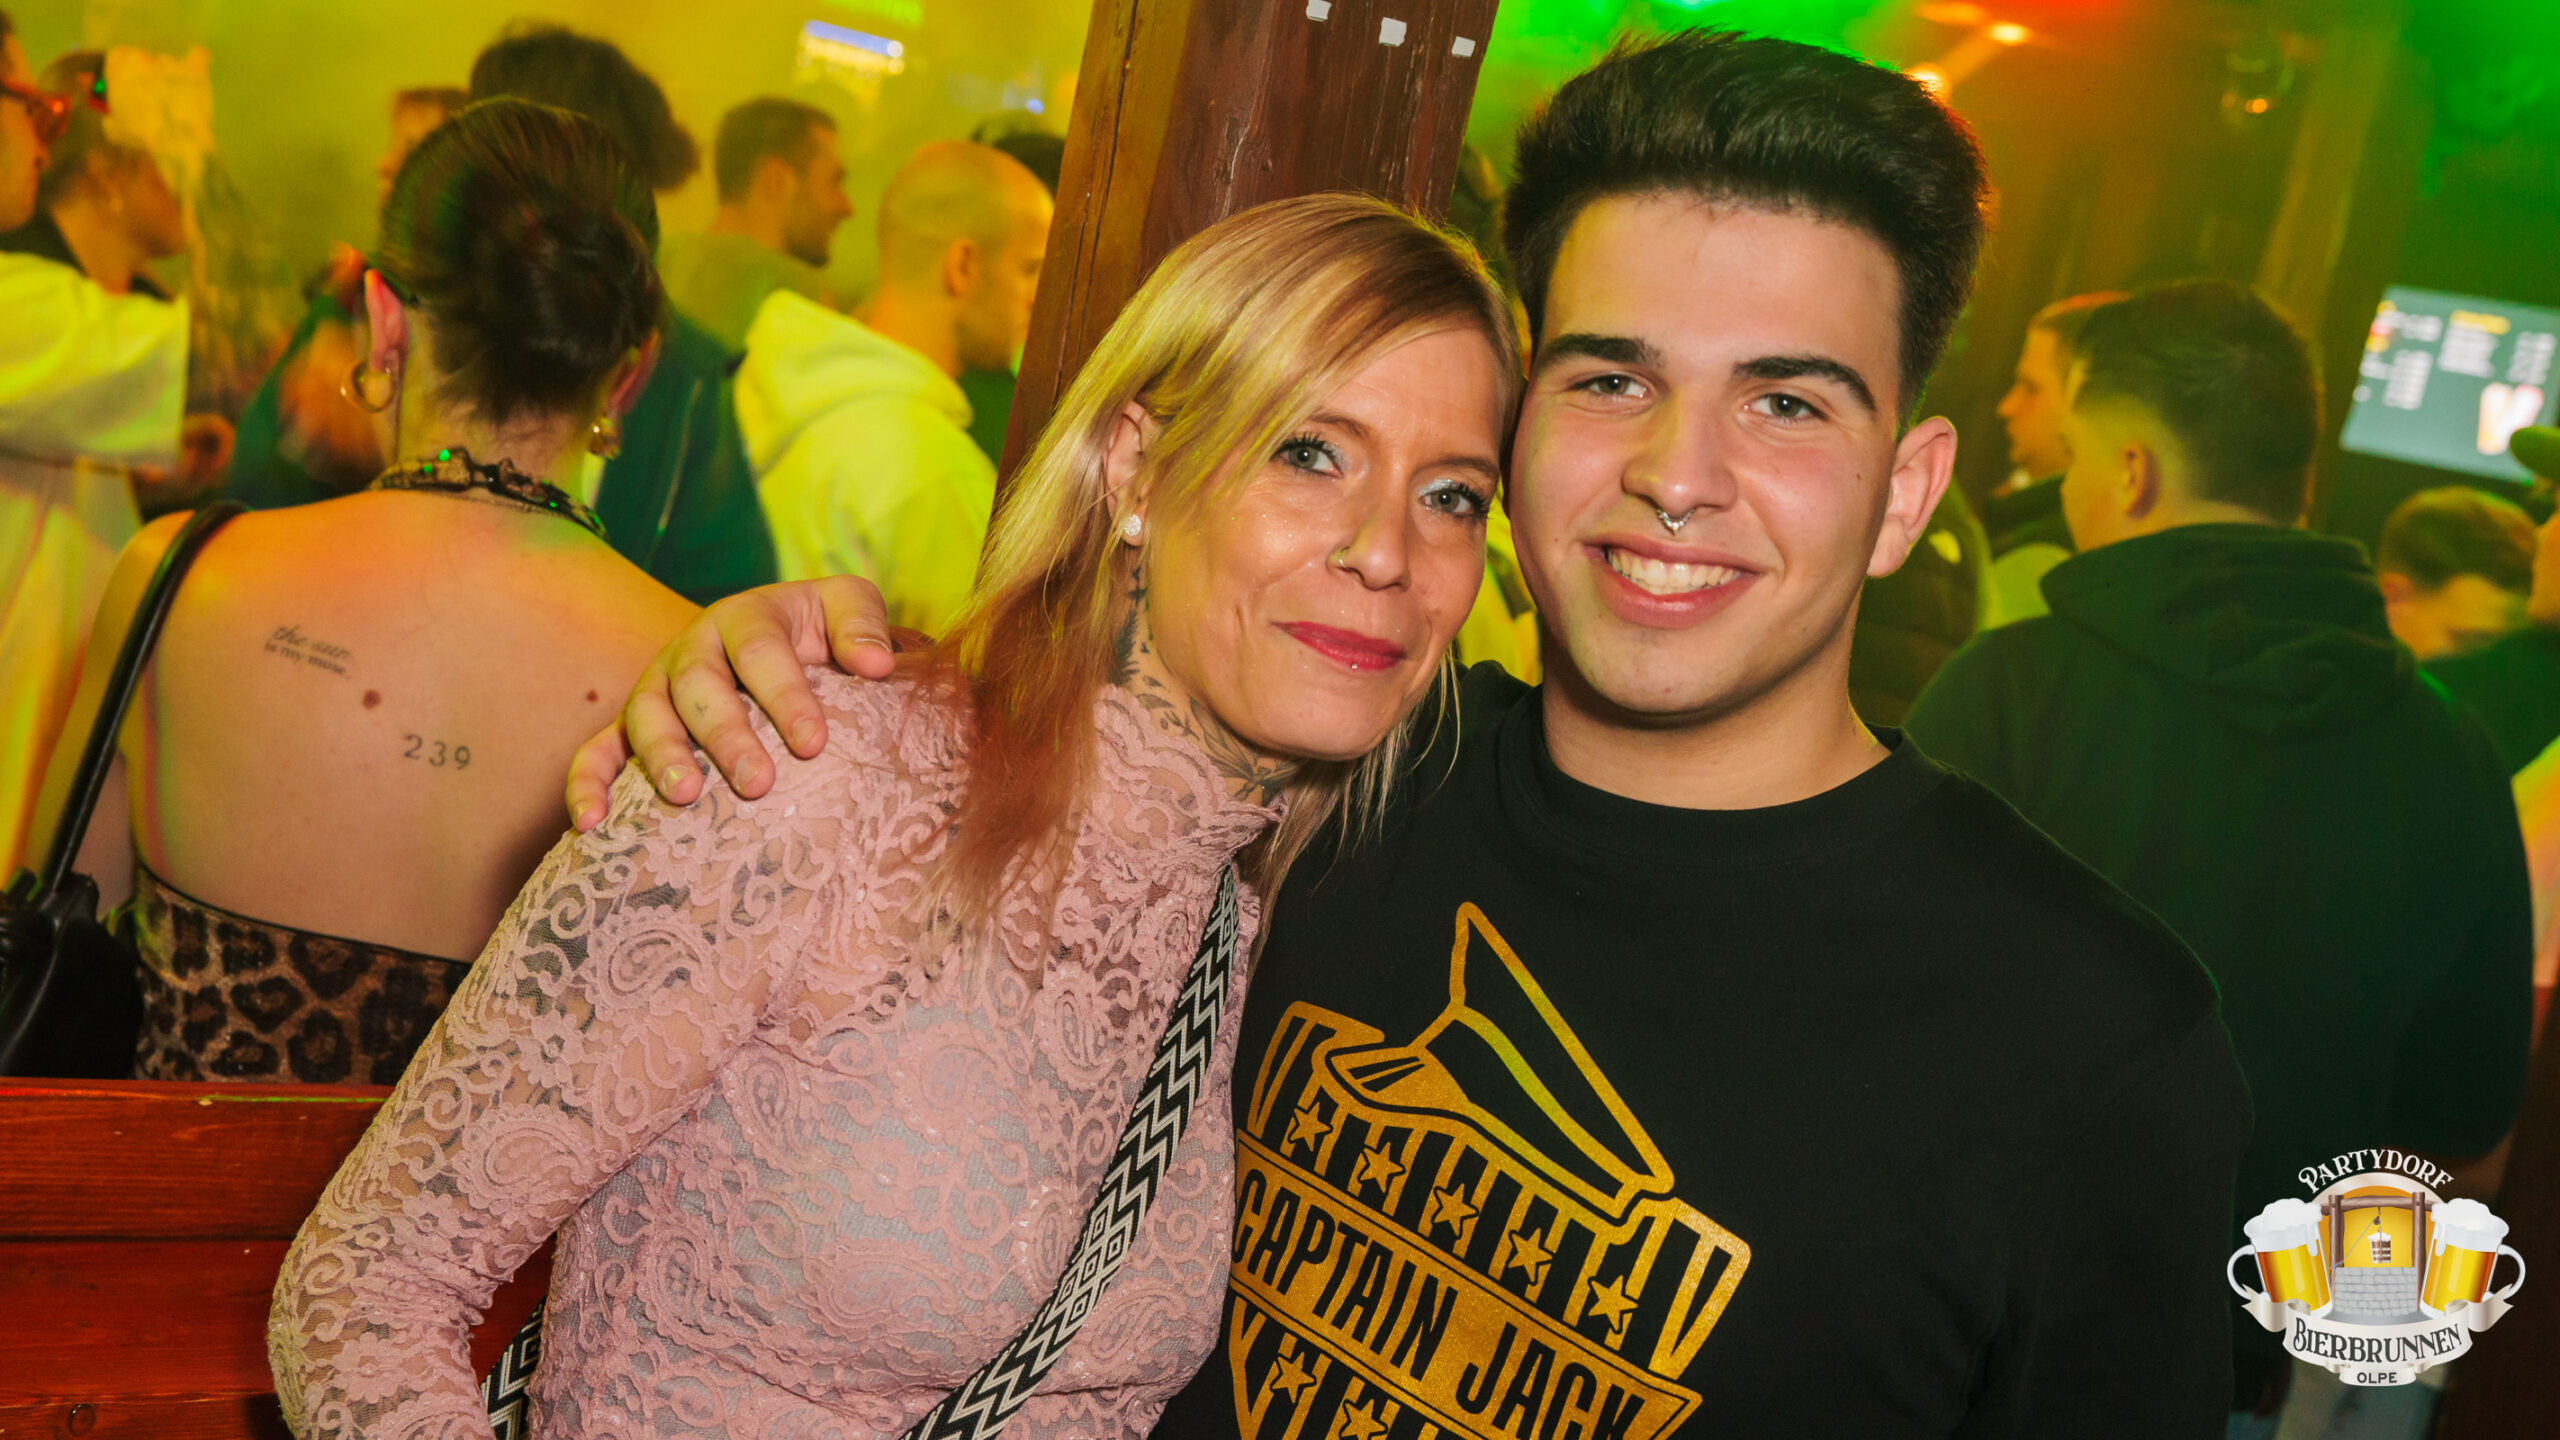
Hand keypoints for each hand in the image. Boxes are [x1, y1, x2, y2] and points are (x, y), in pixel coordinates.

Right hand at [564, 575, 903, 828]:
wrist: (776, 640)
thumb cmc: (818, 632)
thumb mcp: (845, 606)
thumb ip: (862, 625)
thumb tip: (877, 665)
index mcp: (745, 618)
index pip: (761, 651)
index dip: (786, 696)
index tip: (815, 744)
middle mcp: (693, 649)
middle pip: (700, 686)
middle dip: (727, 734)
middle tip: (759, 784)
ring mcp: (656, 687)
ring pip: (646, 715)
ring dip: (662, 755)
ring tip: (686, 796)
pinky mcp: (630, 726)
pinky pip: (597, 750)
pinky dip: (587, 783)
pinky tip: (591, 824)